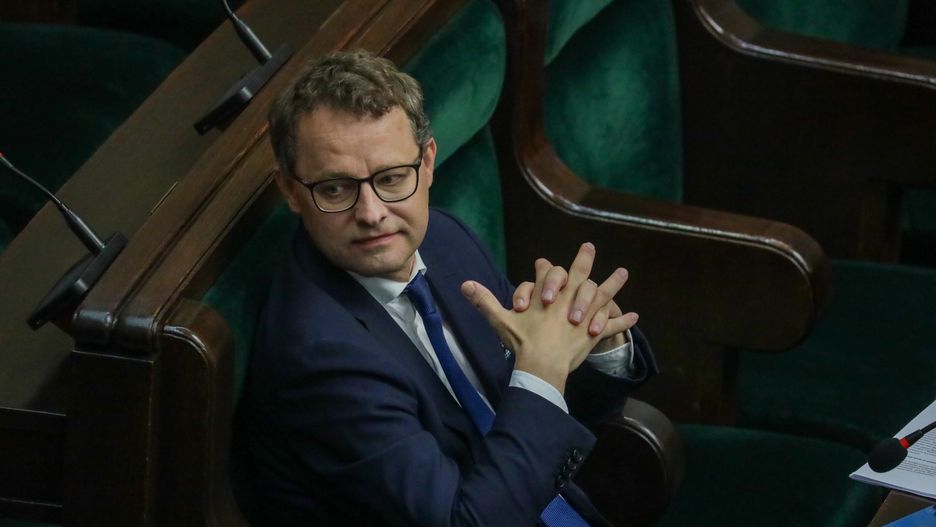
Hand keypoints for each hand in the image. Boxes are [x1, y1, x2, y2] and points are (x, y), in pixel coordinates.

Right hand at [462, 244, 635, 393]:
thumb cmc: (522, 342)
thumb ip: (485, 301)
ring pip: (602, 296)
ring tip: (624, 272)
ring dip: (613, 284)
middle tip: (590, 247)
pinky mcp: (593, 334)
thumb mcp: (501, 320)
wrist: (541, 364)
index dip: (546, 270)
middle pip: (579, 275)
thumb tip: (464, 285)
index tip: (545, 263)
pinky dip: (623, 322)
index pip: (548, 276)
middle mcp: (568, 301)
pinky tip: (635, 317)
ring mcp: (583, 316)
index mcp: (548, 296)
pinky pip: (611, 326)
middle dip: (584, 260)